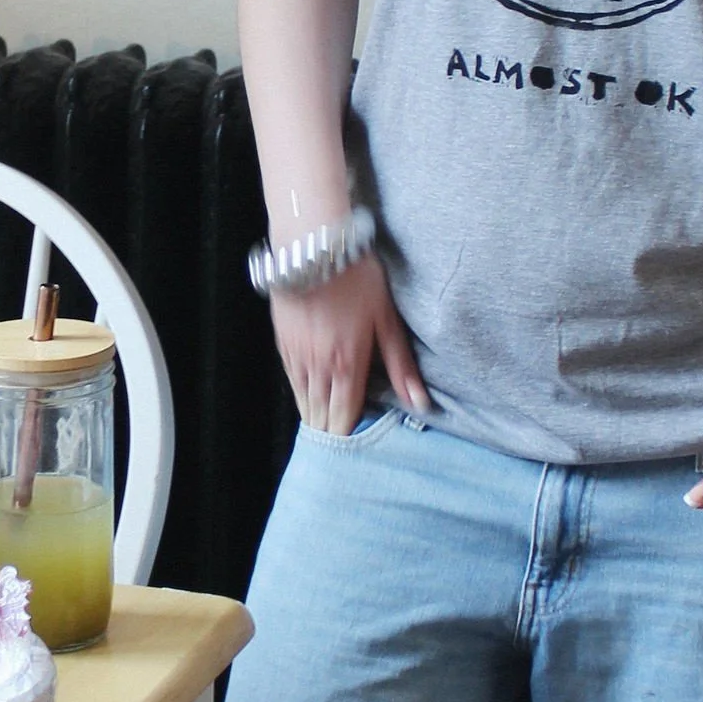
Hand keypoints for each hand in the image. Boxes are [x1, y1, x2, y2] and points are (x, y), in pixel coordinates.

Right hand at [269, 252, 430, 434]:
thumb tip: (420, 403)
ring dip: (314, 417)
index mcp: (346, 367)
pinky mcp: (282, 343)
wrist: (313, 246)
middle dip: (330, 433)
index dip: (348, 438)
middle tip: (341, 449)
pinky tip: (308, 399)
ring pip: (302, 401)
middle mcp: (317, 368)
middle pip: (320, 415)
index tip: (355, 454)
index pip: (344, 418)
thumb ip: (401, 366)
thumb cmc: (356, 279)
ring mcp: (295, 356)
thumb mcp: (387, 320)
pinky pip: (291, 381)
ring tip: (325, 431)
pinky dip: (301, 395)